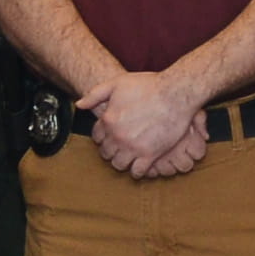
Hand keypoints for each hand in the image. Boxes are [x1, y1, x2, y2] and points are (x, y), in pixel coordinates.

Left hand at [85, 65, 207, 179]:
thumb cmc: (148, 86)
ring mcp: (133, 147)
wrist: (175, 93)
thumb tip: (79, 105)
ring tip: (130, 156)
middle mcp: (117, 136)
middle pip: (107, 153)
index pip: (97, 137)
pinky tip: (142, 163)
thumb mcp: (117, 83)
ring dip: (123, 161)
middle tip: (121, 147)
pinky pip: (138, 172)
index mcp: (108, 120)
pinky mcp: (150, 155)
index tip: (112, 136)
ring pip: (119, 165)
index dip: (103, 137)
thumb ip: (95, 94)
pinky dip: (138, 170)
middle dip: (112, 150)